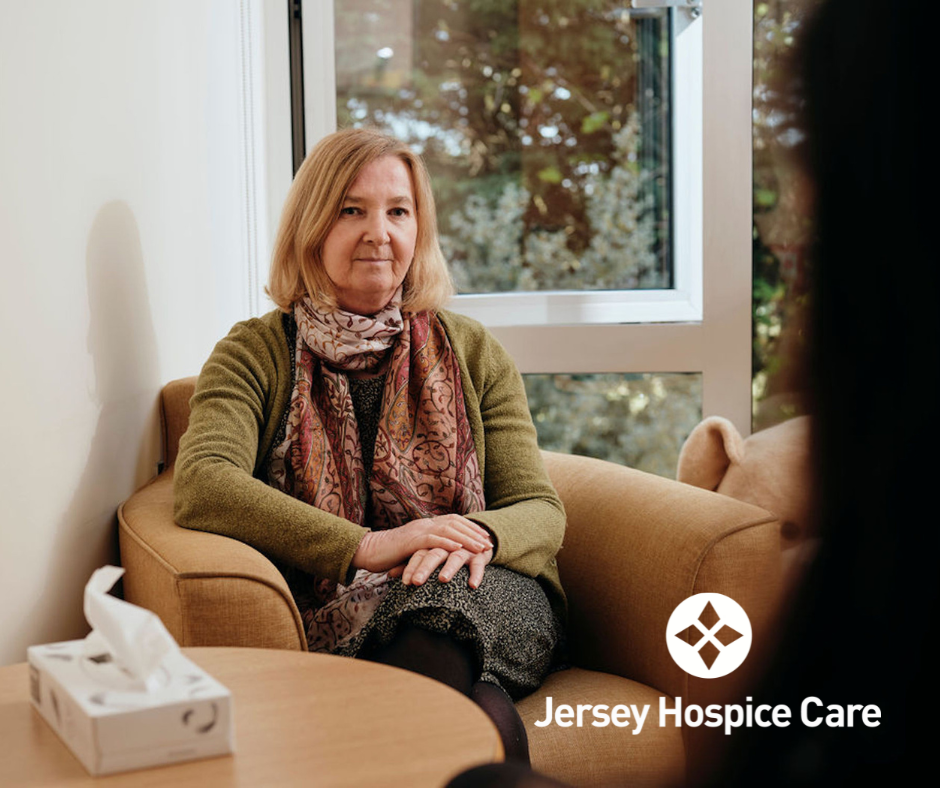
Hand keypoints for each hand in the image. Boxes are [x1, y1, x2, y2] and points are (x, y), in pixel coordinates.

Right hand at [352, 514, 492, 573]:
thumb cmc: (389, 555)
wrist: (368, 551)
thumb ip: (427, 552)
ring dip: (467, 538)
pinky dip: (448, 543)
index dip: (471, 529)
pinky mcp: (411, 540)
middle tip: (489, 543)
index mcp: (426, 525)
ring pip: (448, 529)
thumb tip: (440, 560)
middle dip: (474, 533)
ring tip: (480, 547)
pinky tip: (460, 549)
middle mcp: (424, 524)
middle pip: (455, 523)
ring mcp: (418, 530)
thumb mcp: (414, 551)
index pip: (454, 522)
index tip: (485, 538)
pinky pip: (433, 539)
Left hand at [398, 545, 492, 588]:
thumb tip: (390, 574)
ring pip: (456, 557)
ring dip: (449, 567)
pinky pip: (478, 565)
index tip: (404, 582)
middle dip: (425, 568)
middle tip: (416, 582)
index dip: (411, 567)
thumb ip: (411, 563)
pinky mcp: (478, 555)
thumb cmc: (447, 552)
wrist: (476, 540)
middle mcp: (447, 546)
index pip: (419, 554)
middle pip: (434, 554)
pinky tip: (472, 585)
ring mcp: (463, 549)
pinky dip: (476, 574)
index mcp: (433, 545)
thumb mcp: (430, 555)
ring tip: (443, 579)